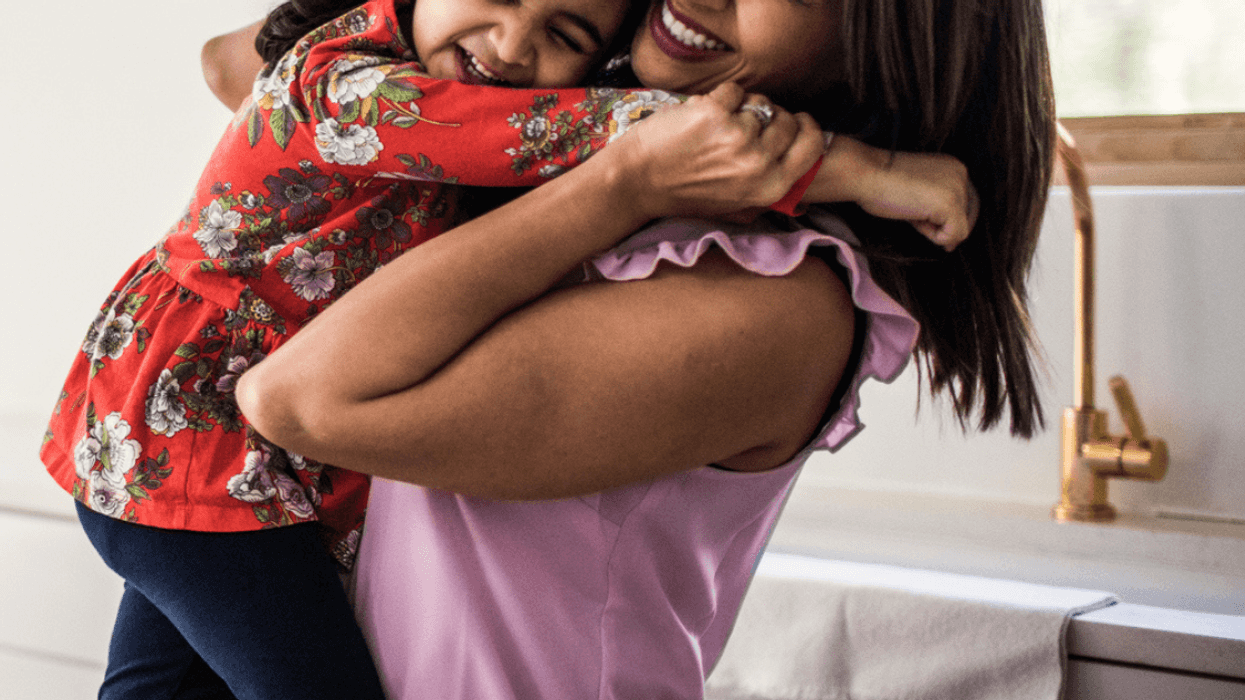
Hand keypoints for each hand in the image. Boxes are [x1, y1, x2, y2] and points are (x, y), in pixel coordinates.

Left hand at [607, 83, 824, 220]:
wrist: (638, 180)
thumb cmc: (685, 194)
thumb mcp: (736, 207)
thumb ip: (769, 195)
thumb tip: (803, 198)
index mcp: (770, 187)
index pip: (812, 146)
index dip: (807, 128)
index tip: (796, 121)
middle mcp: (758, 163)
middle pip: (786, 120)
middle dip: (769, 117)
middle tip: (744, 125)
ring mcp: (737, 136)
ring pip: (758, 103)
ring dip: (741, 107)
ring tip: (716, 126)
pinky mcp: (714, 112)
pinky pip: (733, 91)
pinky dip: (719, 97)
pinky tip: (701, 116)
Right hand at [823, 137, 978, 250]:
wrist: (865, 173)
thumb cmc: (880, 182)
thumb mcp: (918, 188)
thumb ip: (936, 203)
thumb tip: (953, 240)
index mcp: (954, 166)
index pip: (966, 201)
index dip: (948, 218)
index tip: (927, 223)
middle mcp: (961, 173)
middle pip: (968, 215)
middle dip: (945, 226)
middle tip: (919, 223)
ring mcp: (957, 188)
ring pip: (961, 227)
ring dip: (936, 230)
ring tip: (913, 216)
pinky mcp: (950, 204)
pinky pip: (954, 235)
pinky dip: (935, 237)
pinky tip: (915, 221)